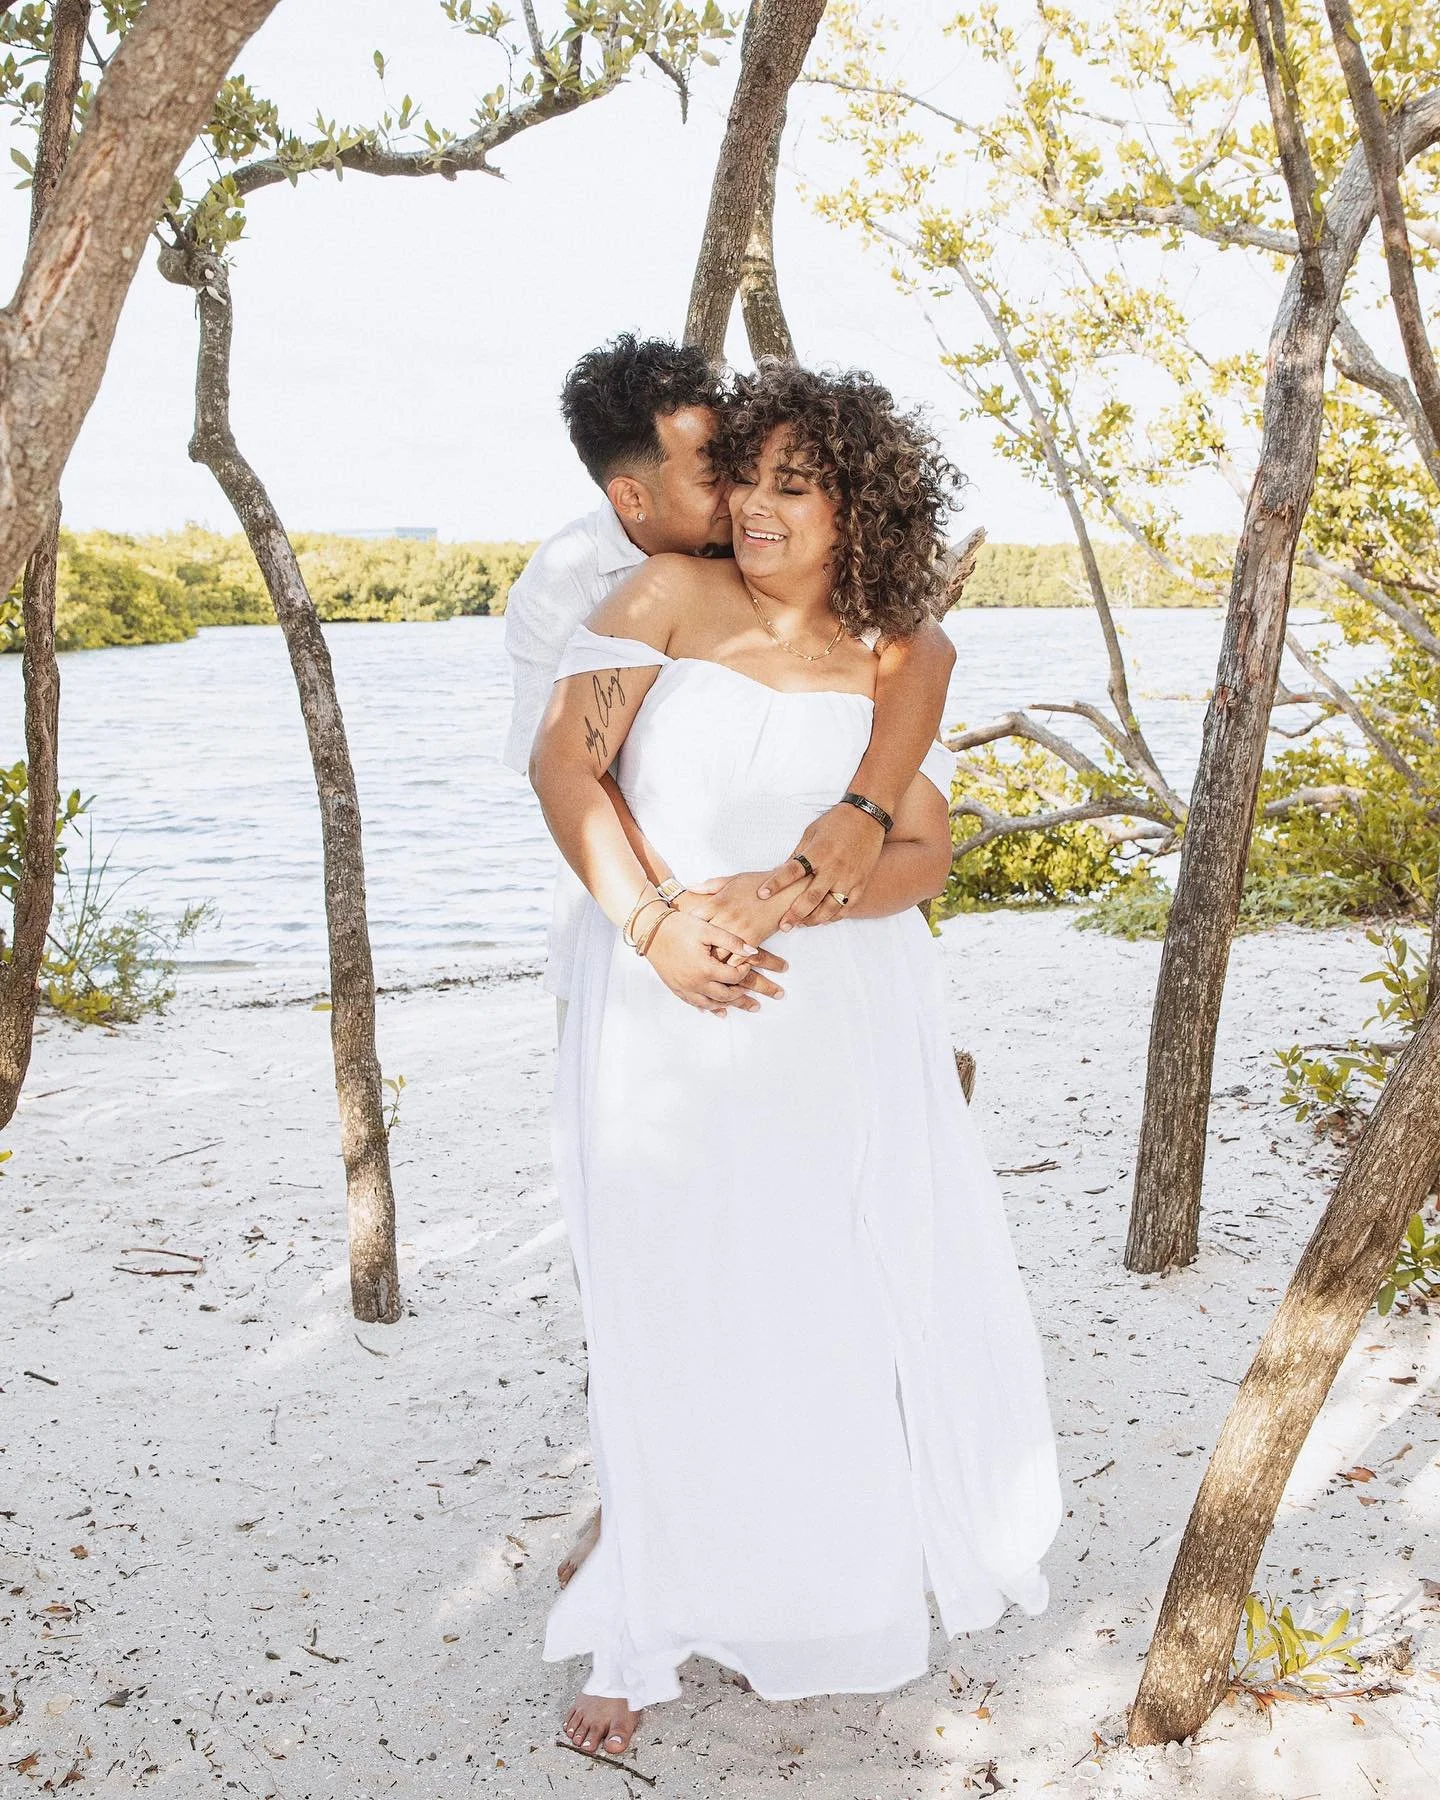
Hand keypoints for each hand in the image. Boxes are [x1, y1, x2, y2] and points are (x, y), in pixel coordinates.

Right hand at [642, 908, 779, 1015]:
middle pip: (725, 996)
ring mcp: (684, 988)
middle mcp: (695, 983)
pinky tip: (717, 1010)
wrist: (651, 931)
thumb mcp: (707, 929)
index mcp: (706, 968)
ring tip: (741, 1004)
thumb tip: (753, 952)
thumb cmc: (679, 927)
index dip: (745, 971)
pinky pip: (695, 1004)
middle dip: (742, 995)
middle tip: (754, 994)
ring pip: (711, 1004)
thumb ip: (732, 941)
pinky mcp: (676, 989)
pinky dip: (709, 1008)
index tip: (748, 965)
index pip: (734, 977)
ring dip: (727, 1005)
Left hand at [677, 871, 803, 956]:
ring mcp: (738, 931)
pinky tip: (725, 970)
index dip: (686, 929)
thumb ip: (709, 886)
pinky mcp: (752, 941)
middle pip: (701, 941)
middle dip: (695, 950)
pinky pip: (736, 960)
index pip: (692, 920)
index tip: (684, 935)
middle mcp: (724, 918)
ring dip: (711, 962)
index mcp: (717, 903)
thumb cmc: (758, 883)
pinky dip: (729, 967)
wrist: (785, 890)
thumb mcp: (732, 880)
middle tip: (690, 958)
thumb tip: (690, 887)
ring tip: (705, 968)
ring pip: (717, 954)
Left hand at [754, 802, 886, 927]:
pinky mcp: (861, 883)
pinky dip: (834, 916)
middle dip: (795, 914)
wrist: (867, 817)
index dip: (776, 883)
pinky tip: (823, 920)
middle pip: (811, 897)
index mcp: (818, 852)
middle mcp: (833, 867)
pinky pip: (847, 906)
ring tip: (802, 924)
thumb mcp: (811, 833)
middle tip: (784, 926)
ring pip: (830, 908)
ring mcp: (849, 877)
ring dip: (814, 920)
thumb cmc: (835, 823)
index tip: (762, 894)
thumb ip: (798, 855)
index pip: (792, 871)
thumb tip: (781, 872)